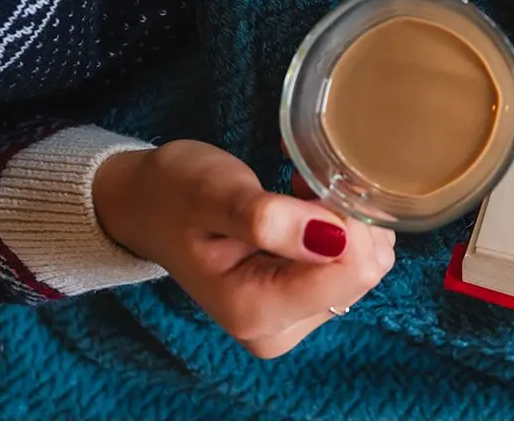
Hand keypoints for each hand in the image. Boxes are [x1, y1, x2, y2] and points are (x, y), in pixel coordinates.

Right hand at [91, 140, 394, 357]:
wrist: (150, 206)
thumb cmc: (176, 195)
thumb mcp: (215, 195)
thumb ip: (269, 220)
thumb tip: (335, 239)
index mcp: (254, 311)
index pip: (352, 270)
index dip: (348, 217)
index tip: (309, 183)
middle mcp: (278, 330)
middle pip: (363, 271)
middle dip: (346, 217)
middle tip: (300, 184)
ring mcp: (292, 321)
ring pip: (363, 264)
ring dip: (342, 218)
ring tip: (296, 194)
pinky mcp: (300, 304)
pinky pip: (350, 263)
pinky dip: (338, 227)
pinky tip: (303, 208)